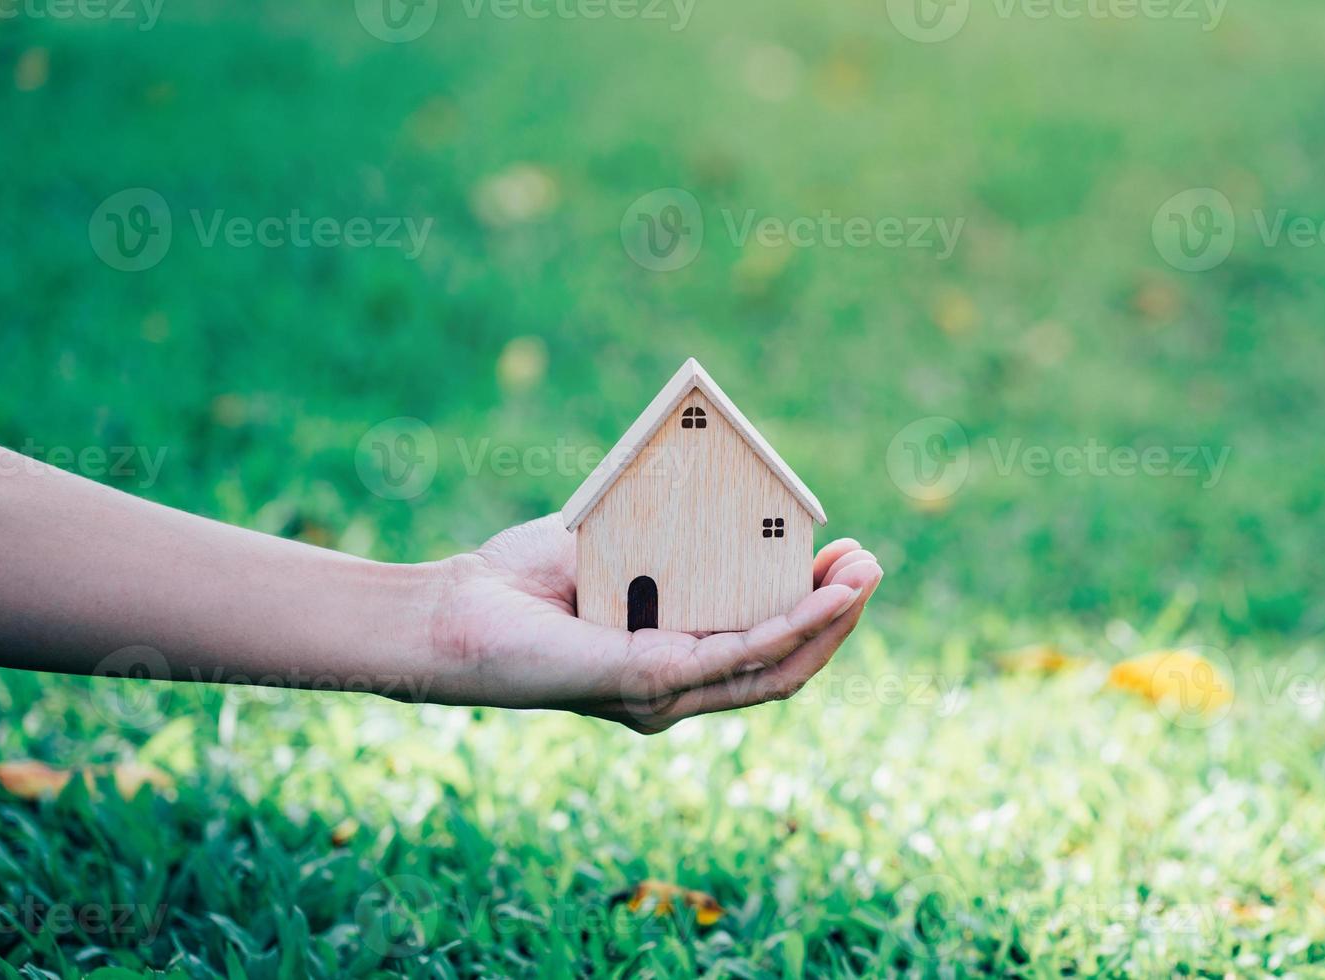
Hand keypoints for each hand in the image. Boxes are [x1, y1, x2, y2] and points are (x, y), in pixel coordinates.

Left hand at [424, 515, 883, 731]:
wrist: (454, 610)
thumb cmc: (522, 579)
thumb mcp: (619, 542)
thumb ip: (673, 534)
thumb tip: (736, 489)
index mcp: (674, 660)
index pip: (765, 645)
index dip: (815, 609)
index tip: (844, 556)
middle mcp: (677, 688)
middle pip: (785, 663)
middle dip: (838, 616)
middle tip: (870, 564)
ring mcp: (666, 693)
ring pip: (776, 667)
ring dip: (830, 621)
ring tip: (865, 575)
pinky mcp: (647, 683)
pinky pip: (736, 657)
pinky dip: (791, 626)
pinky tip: (825, 599)